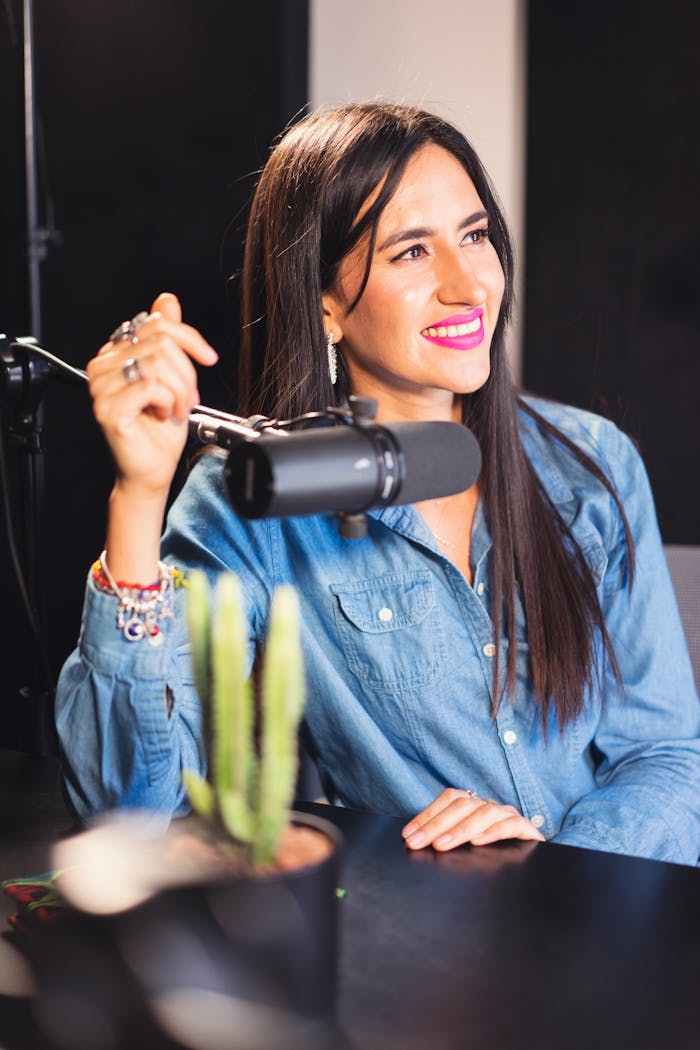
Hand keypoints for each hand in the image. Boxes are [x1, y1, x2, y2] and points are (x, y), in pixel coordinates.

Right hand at [86, 292, 217, 497]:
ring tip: (177, 409)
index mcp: (115, 353)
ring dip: (180, 391)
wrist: (152, 470)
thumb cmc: (160, 430)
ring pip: (158, 363)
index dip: (189, 338)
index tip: (208, 358)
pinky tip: (166, 415)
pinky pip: (151, 386)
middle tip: (187, 400)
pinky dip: (169, 401)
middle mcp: (102, 366)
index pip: (155, 323)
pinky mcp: (108, 408)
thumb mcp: (173, 377)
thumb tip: (166, 301)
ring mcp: (101, 387)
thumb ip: (167, 338)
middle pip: (161, 344)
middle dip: (187, 374)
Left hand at [401, 788, 544, 850]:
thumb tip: (415, 840)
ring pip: (485, 813)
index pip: (449, 798)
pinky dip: (493, 832)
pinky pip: (511, 825)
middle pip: (462, 806)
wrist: (533, 862)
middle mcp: (490, 805)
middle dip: (436, 824)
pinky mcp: (527, 829)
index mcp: (475, 803)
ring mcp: (508, 815)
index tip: (408, 833)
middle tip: (417, 842)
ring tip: (441, 844)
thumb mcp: (466, 841)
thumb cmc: (493, 852)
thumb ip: (446, 837)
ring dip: (460, 829)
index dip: (427, 814)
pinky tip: (477, 842)